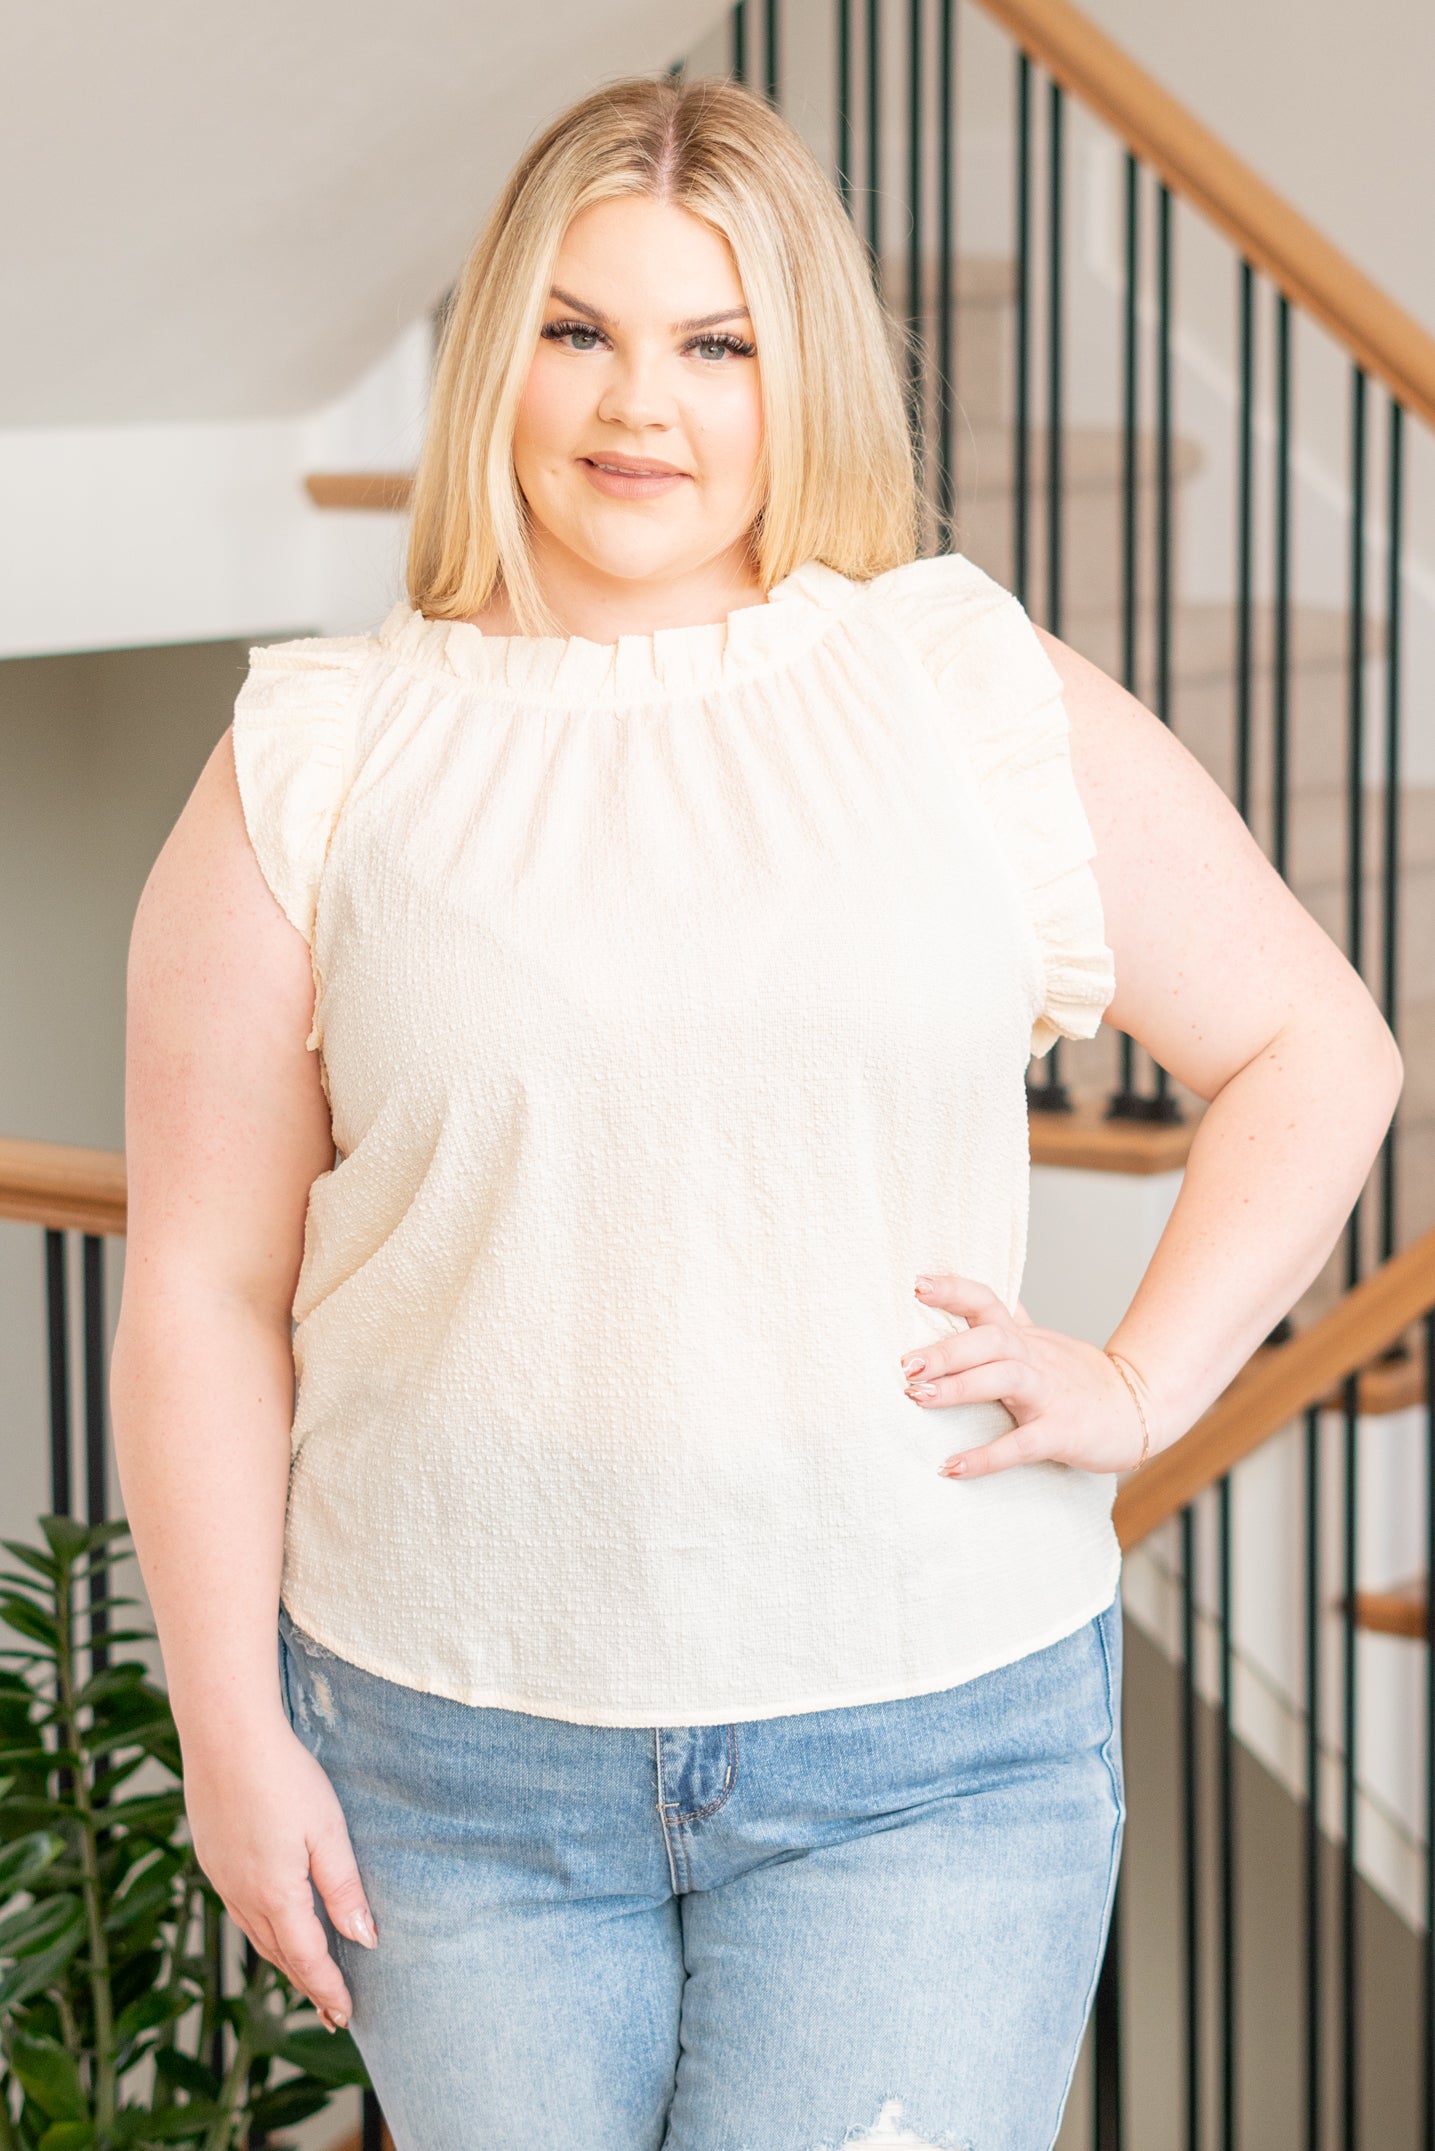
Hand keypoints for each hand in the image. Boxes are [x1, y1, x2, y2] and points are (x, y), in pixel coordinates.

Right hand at [181, 1714, 375, 2029]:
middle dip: (307, 1985)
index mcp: (276, 1894)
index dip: (328, 1989)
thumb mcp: (327, 1831)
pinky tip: (273, 1925)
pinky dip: (262, 1931)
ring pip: (256, 1935)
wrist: (224, 1735)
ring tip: (306, 1977)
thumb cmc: (283, 1776)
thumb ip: (343, 1887)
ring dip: (283, 1960)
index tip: (346, 2015)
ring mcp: (222, 1878)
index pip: (307, 1959)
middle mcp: (243, 1896)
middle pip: (279, 1955)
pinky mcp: (211, 1858)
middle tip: (331, 2011)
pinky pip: (239, 1911)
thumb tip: (364, 1939)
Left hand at [900, 1273, 1150, 1478]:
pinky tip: (952, 1467)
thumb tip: (973, 1300)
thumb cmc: (1078, 1379)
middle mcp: (1034, 1359)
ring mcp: (1050, 1395)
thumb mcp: (1041, 1344)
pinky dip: (986, 1457)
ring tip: (917, 1398)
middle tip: (907, 1364)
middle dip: (947, 1349)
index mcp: (1024, 1338)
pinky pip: (1022, 1443)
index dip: (953, 1290)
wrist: (1138, 1408)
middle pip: (991, 1339)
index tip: (916, 1284)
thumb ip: (1009, 1325)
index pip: (987, 1302)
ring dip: (959, 1388)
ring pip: (1004, 1380)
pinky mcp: (1062, 1432)